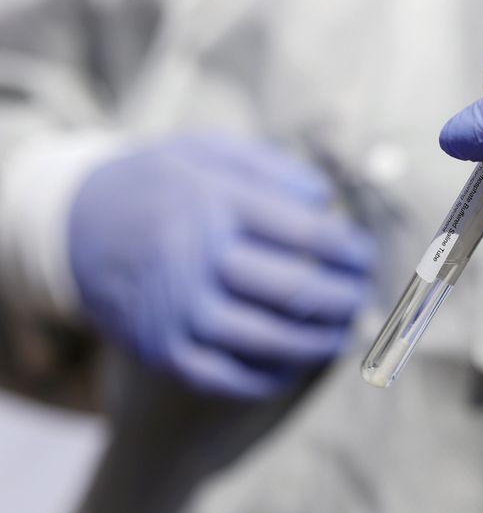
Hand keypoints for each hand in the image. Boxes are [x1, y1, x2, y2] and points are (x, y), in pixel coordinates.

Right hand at [68, 133, 374, 397]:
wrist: (76, 224)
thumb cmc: (161, 183)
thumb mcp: (209, 149)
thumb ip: (272, 168)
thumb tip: (326, 202)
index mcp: (215, 200)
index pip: (307, 234)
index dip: (350, 250)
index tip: (364, 257)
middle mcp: (195, 256)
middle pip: (294, 291)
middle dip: (344, 299)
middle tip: (361, 298)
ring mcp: (176, 309)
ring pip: (268, 339)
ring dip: (319, 343)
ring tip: (342, 336)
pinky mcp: (161, 347)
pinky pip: (227, 376)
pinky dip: (269, 376)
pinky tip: (294, 365)